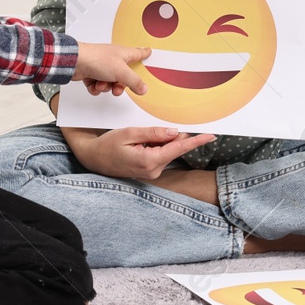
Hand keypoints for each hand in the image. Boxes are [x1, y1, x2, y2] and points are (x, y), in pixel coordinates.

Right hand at [61, 125, 217, 179]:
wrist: (93, 158)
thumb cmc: (108, 145)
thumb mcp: (130, 134)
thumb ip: (154, 133)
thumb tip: (174, 132)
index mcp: (150, 161)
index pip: (178, 148)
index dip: (196, 141)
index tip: (211, 136)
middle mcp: (154, 170)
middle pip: (172, 148)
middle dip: (169, 136)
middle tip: (150, 131)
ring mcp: (152, 172)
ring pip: (166, 151)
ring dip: (159, 140)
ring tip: (138, 139)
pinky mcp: (149, 171)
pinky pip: (160, 155)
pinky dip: (156, 145)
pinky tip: (140, 143)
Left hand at [72, 43, 150, 97]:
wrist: (75, 63)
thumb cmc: (97, 59)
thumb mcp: (121, 72)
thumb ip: (134, 81)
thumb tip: (143, 88)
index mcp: (122, 54)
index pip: (137, 53)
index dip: (144, 53)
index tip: (149, 52)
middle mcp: (112, 59)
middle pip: (123, 75)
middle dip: (119, 85)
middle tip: (117, 88)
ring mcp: (101, 66)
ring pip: (110, 82)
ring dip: (106, 87)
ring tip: (100, 84)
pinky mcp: (91, 73)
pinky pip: (98, 85)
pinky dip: (96, 88)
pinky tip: (93, 85)